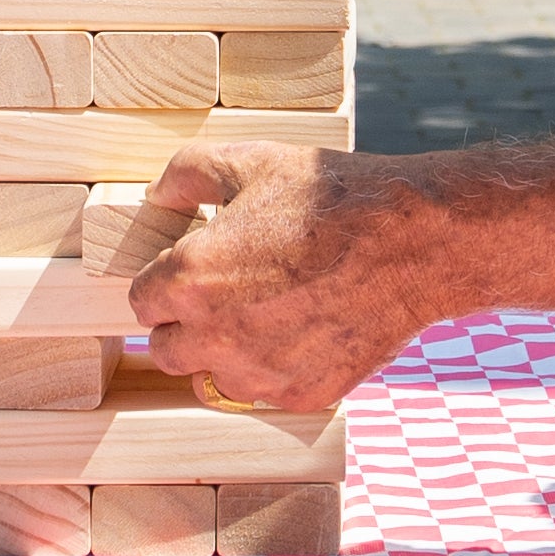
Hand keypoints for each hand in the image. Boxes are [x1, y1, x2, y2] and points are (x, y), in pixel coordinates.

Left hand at [125, 146, 436, 410]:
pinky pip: (267, 393)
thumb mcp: (252, 161)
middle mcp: (215, 334)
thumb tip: (158, 196)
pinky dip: (277, 370)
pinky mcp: (300, 395)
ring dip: (227, 355)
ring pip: (214, 379)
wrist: (412, 241)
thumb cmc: (332, 198)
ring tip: (267, 316)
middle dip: (186, 327)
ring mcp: (259, 371)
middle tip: (225, 298)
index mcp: (190, 278)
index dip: (164, 286)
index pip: (142, 302)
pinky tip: (305, 332)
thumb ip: (187, 174)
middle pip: (166, 352)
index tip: (190, 276)